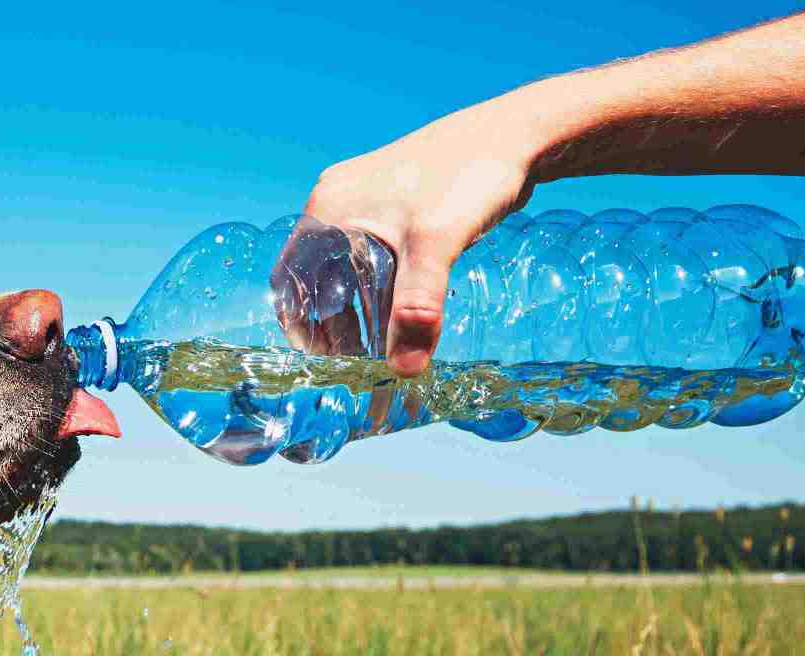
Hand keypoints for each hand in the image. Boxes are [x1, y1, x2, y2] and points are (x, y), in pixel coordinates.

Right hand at [299, 107, 538, 374]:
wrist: (514, 134)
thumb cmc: (468, 176)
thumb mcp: (437, 246)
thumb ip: (418, 307)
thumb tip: (404, 371)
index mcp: (329, 208)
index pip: (290, 278)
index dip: (301, 323)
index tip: (325, 359)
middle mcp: (337, 200)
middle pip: (314, 275)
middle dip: (331, 320)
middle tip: (357, 357)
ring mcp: (363, 198)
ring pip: (343, 264)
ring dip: (355, 303)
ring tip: (380, 339)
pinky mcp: (391, 200)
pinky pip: (369, 251)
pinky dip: (377, 283)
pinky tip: (402, 304)